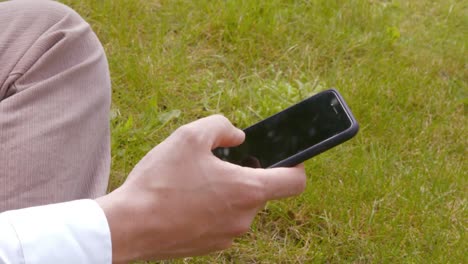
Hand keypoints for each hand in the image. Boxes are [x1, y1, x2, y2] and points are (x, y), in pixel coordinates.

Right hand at [96, 115, 305, 262]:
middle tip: (215, 164)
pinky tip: (185, 201)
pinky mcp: (210, 246)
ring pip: (238, 206)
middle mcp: (244, 218)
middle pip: (260, 191)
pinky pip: (222, 221)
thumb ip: (222, 126)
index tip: (285, 158)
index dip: (296, 166)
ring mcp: (228, 236)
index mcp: (248, 190)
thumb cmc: (160, 182)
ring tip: (193, 183)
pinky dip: (212, 209)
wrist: (128, 226)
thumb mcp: (189, 136)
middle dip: (244, 174)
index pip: (295, 181)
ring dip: (225, 191)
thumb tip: (238, 137)